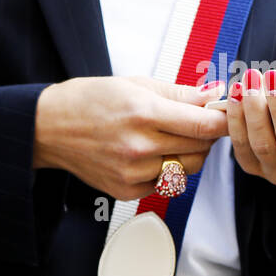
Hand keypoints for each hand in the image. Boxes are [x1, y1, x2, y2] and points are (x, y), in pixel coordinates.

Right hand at [34, 76, 228, 200]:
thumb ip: (179, 93)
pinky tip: (150, 154)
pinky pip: (166, 182)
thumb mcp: (134, 85)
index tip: (226, 114)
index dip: (223, 119)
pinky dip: (167, 169)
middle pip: (201, 148)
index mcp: (144, 113)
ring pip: (188, 168)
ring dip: (189, 152)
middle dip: (206, 134)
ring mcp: (132, 172)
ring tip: (171, 137)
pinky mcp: (127, 190)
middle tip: (195, 122)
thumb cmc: (87, 101)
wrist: (49, 128)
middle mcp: (139, 146)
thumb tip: (214, 94)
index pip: (205, 125)